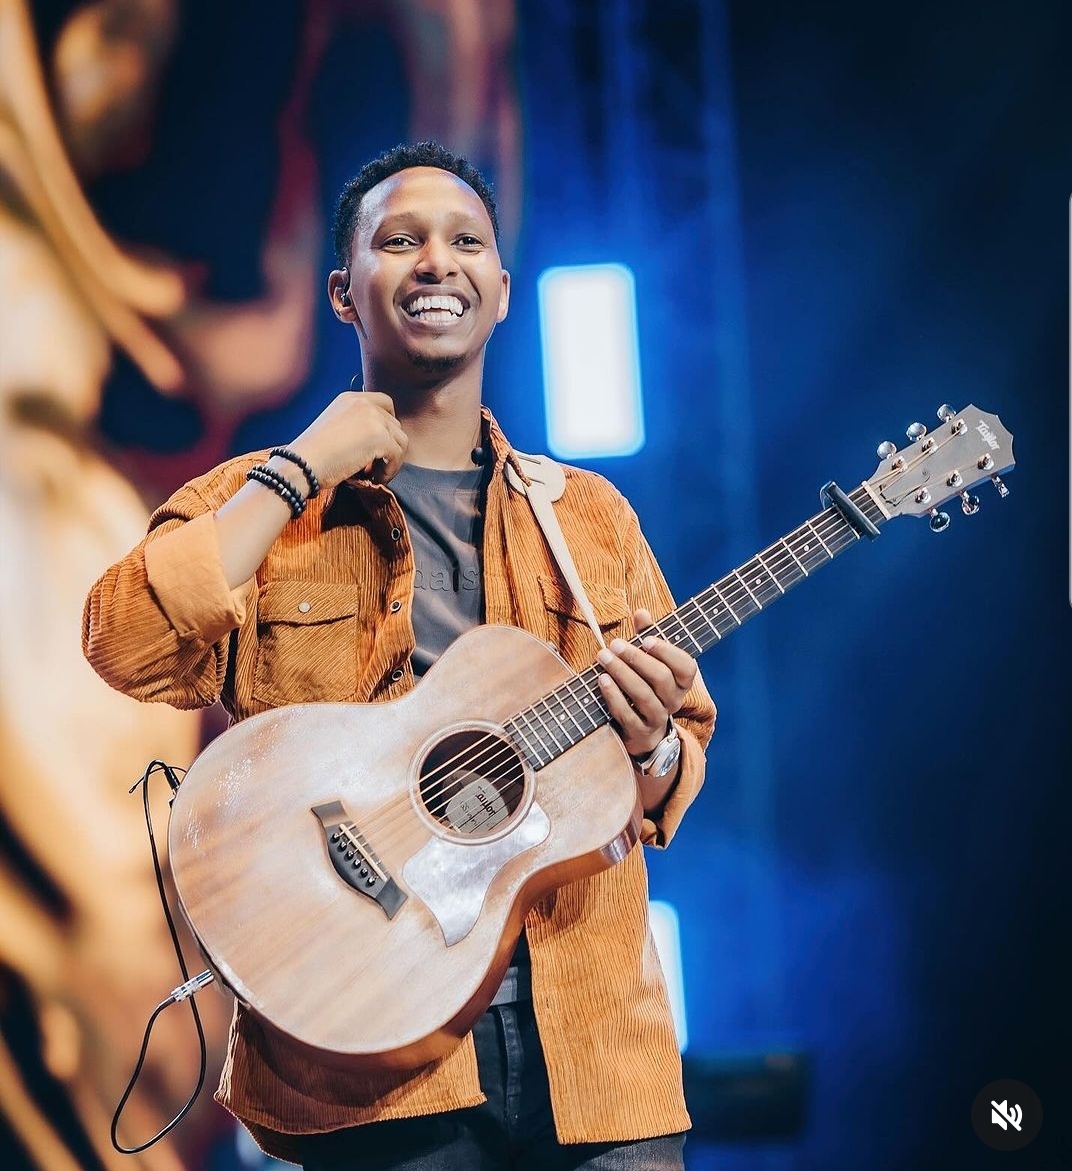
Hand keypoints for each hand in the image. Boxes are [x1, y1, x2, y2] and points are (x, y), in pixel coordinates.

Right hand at [287, 391, 407, 489]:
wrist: (301, 464)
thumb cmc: (312, 455)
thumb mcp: (335, 428)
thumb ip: (356, 426)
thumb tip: (382, 443)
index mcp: (351, 398)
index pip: (385, 403)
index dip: (388, 425)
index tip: (382, 444)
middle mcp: (364, 403)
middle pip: (395, 425)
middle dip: (388, 447)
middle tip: (372, 467)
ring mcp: (373, 418)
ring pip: (401, 441)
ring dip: (391, 461)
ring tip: (373, 474)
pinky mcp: (380, 437)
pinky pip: (397, 456)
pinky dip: (389, 471)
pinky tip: (374, 479)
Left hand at [596, 608, 696, 758]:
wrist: (640, 726)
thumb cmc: (644, 682)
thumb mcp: (648, 658)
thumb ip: (646, 634)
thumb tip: (641, 612)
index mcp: (682, 681)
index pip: (686, 666)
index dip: (667, 652)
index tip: (645, 639)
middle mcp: (674, 700)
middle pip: (661, 678)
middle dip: (636, 659)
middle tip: (615, 643)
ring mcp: (658, 718)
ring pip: (644, 696)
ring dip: (622, 674)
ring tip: (603, 657)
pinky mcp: (640, 731)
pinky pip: (628, 714)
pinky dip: (614, 696)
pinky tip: (601, 679)